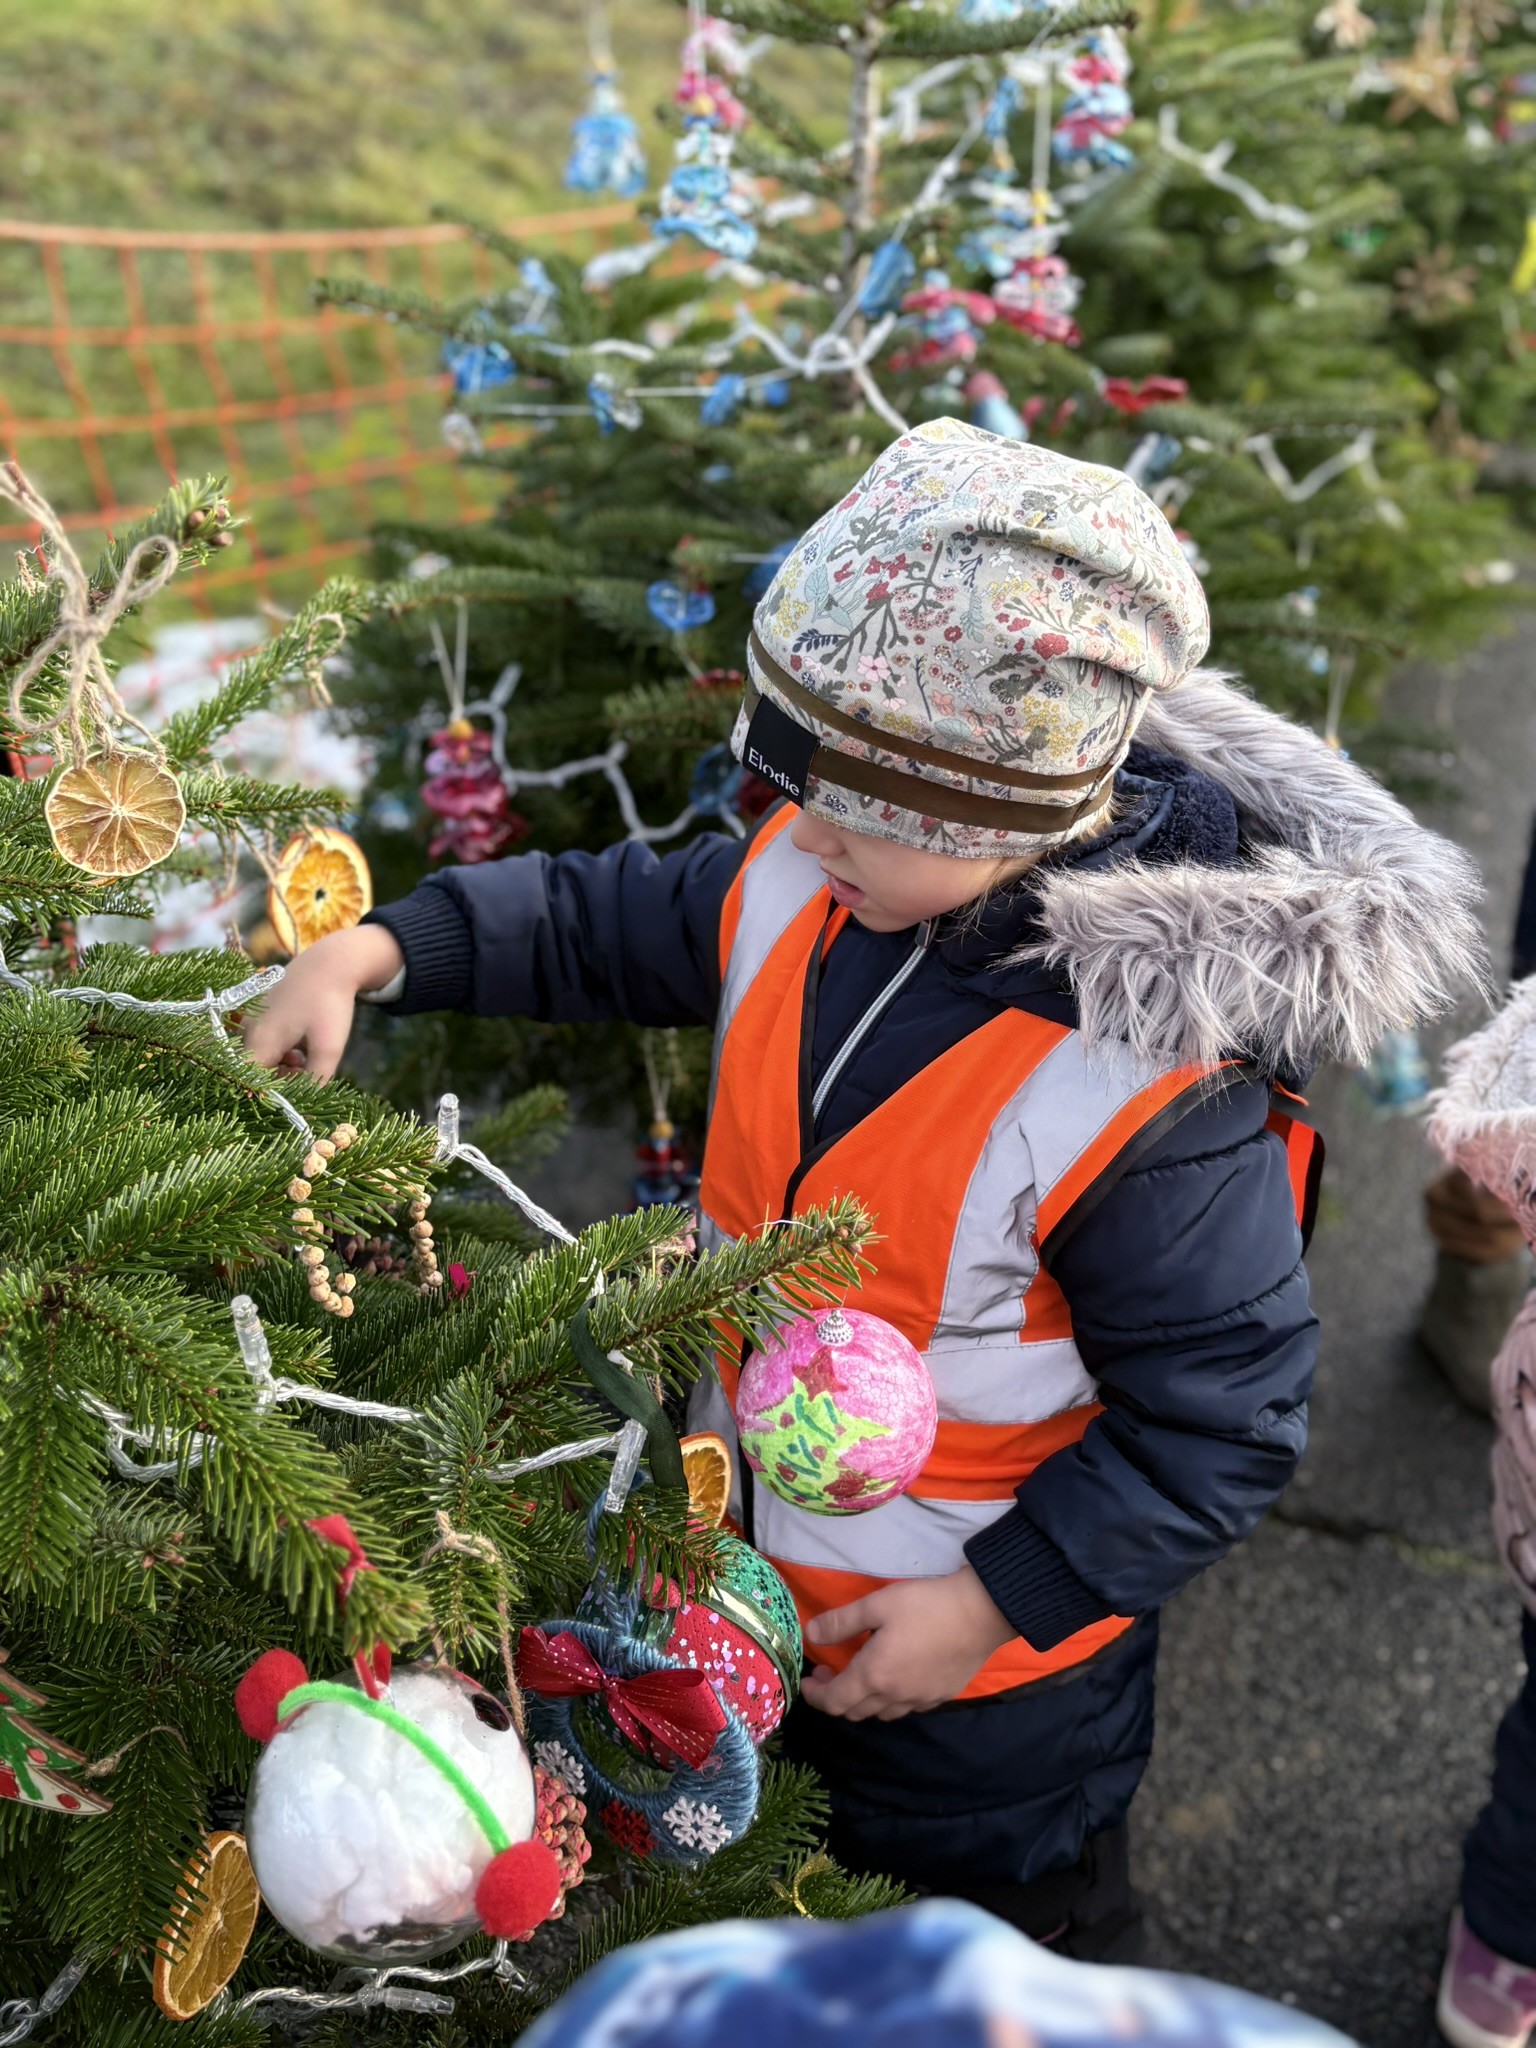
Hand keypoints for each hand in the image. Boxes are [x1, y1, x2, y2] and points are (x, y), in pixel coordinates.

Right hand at [242, 924, 403, 1079]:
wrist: (330, 962)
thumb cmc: (329, 1004)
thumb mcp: (330, 1047)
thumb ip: (315, 1080)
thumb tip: (303, 1104)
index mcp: (260, 1042)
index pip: (250, 1083)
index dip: (270, 1094)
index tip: (292, 1095)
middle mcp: (247, 1032)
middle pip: (253, 1071)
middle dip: (279, 1080)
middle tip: (306, 1074)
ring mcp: (249, 1020)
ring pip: (258, 1057)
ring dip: (280, 1065)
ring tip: (304, 1058)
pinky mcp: (256, 1012)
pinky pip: (260, 1042)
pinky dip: (278, 1050)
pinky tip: (298, 1045)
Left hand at [800, 1564, 1016, 1721]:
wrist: (980, 1613)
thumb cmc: (925, 1605)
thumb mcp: (877, 1605)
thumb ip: (840, 1622)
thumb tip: (811, 1635)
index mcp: (874, 1676)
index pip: (834, 1702)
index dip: (815, 1696)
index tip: (808, 1680)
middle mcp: (895, 1697)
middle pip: (855, 1713)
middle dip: (835, 1698)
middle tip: (829, 1673)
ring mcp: (920, 1700)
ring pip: (881, 1714)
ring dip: (862, 1701)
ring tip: (860, 1675)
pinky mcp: (940, 1697)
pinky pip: (906, 1708)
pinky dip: (890, 1700)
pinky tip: (894, 1677)